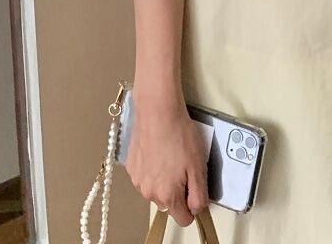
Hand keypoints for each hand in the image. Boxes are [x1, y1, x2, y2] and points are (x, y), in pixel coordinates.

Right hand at [125, 83, 207, 226]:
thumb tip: (198, 209)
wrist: (158, 112)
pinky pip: (146, 176)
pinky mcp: (132, 167)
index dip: (193, 207)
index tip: (196, 193)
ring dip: (165, 179)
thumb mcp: (198, 166)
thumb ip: (199, 194)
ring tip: (172, 155)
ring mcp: (138, 180)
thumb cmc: (179, 135)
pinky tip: (160, 151)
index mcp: (167, 195)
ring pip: (157, 189)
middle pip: (169, 203)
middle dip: (179, 190)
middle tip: (186, 167)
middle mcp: (149, 192)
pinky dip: (154, 168)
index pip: (183, 219)